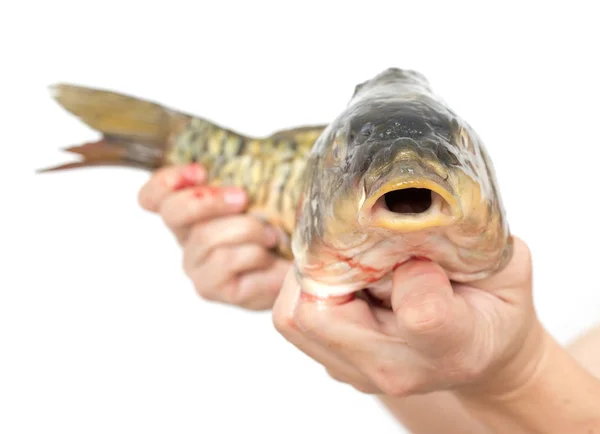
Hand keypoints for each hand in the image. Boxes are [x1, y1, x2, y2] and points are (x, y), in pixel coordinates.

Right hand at [138, 163, 290, 309]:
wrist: (302, 271)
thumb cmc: (280, 229)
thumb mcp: (266, 195)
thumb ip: (251, 176)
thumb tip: (261, 153)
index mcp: (191, 212)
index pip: (153, 196)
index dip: (167, 180)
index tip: (200, 171)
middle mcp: (186, 239)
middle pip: (173, 212)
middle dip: (209, 200)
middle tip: (242, 197)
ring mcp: (196, 267)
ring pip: (207, 237)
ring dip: (248, 229)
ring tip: (273, 236)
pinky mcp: (212, 289)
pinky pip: (227, 261)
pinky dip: (257, 255)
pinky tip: (272, 260)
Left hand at [273, 236, 546, 397]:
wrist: (484, 357)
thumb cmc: (496, 311)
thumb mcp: (507, 269)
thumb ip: (474, 242)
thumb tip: (411, 214)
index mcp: (452, 346)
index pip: (421, 312)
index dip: (414, 268)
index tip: (420, 252)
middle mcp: (393, 369)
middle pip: (318, 315)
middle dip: (327, 264)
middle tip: (352, 241)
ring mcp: (357, 372)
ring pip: (294, 318)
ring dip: (310, 278)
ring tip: (345, 258)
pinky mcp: (338, 365)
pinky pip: (296, 322)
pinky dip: (308, 289)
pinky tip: (341, 275)